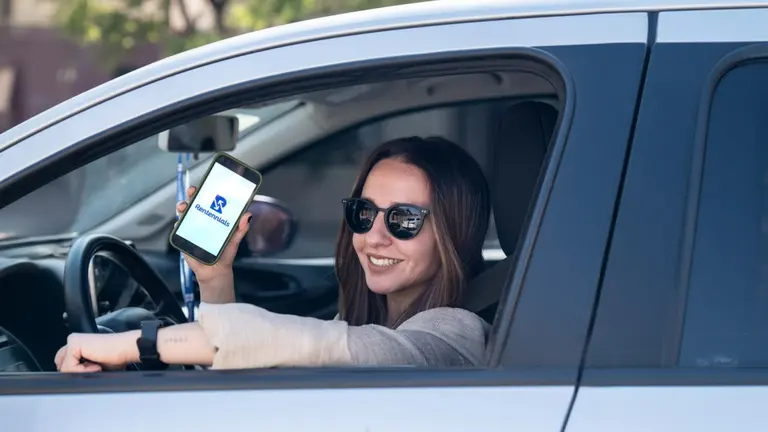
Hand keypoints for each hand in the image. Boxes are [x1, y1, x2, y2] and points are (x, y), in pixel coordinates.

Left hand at [55, 332, 138, 372]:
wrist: (126, 349)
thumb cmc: (116, 356)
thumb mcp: (92, 366)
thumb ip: (79, 367)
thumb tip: (69, 379)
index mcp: (77, 344)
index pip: (63, 362)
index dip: (74, 371)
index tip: (89, 372)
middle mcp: (73, 340)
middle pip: (60, 365)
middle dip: (74, 371)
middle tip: (93, 369)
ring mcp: (73, 341)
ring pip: (64, 368)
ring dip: (81, 372)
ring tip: (97, 366)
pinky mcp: (74, 344)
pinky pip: (69, 367)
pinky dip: (83, 371)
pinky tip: (96, 365)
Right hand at [176, 186, 250, 302]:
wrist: (215, 271)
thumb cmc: (225, 253)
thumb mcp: (235, 239)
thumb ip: (241, 229)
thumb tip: (248, 216)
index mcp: (213, 219)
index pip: (208, 202)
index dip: (206, 192)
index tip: (206, 185)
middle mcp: (202, 221)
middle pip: (194, 204)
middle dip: (192, 195)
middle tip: (193, 191)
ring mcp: (192, 229)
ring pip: (184, 214)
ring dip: (183, 207)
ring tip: (184, 206)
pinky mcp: (184, 238)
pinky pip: (179, 228)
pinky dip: (179, 223)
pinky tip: (181, 221)